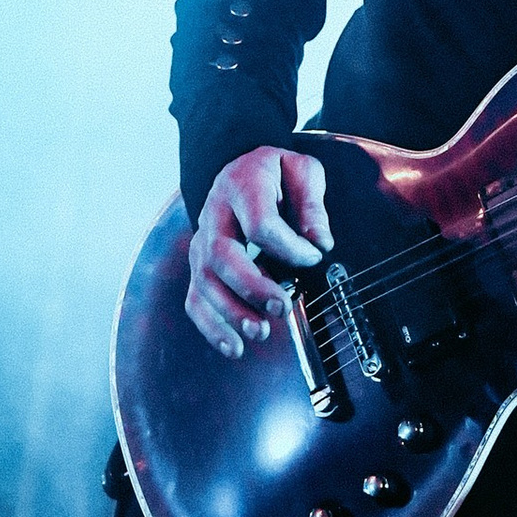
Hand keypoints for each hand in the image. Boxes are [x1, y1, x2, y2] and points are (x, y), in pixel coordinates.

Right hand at [185, 146, 332, 357]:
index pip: (260, 222)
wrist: (241, 169)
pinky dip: (211, 327)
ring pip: (204, 282)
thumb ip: (312, 203)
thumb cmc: (275, 173)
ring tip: (260, 333)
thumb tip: (320, 242)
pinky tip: (234, 347)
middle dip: (250, 286)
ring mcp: (202, 242)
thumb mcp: (302, 170)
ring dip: (231, 312)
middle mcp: (214, 215)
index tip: (314, 256)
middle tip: (281, 306)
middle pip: (220, 255)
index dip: (289, 246)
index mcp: (241, 185)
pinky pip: (195, 299)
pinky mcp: (199, 267)